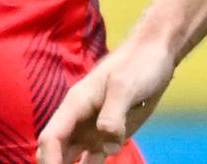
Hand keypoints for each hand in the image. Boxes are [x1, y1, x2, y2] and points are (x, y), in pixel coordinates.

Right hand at [37, 38, 175, 163]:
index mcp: (75, 105)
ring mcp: (92, 130)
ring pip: (70, 157)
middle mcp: (78, 120)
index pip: (51, 137)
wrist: (157, 54)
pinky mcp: (109, 137)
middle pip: (56, 150)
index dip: (49, 159)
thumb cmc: (139, 63)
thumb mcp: (125, 85)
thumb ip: (114, 113)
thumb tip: (108, 144)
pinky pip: (93, 159)